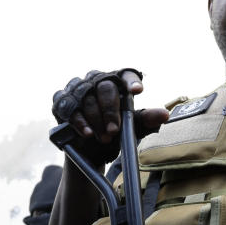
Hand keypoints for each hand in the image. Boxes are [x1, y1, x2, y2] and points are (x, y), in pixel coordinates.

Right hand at [51, 69, 168, 162]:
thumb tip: (164, 115)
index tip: (137, 92)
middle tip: (114, 131)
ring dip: (96, 120)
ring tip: (103, 137)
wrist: (90, 151)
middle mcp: (96, 79)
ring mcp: (77, 88)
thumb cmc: (113, 133)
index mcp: (117, 82)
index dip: (131, 81)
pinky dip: (79, 122)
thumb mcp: (132, 128)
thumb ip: (146, 120)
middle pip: (105, 87)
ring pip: (87, 98)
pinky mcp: (61, 100)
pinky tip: (87, 133)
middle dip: (110, 111)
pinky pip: (69, 108)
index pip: (126, 74)